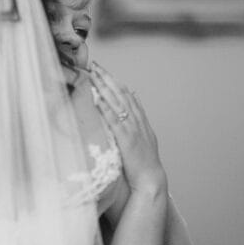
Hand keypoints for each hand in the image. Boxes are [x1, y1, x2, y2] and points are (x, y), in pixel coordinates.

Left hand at [89, 62, 166, 196]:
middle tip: (94, 65)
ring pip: (117, 103)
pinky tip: (97, 98)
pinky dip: (105, 108)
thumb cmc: (144, 162)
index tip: (103, 70)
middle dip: (107, 78)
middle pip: (120, 94)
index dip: (114, 81)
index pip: (127, 94)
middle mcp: (136, 121)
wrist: (151, 179)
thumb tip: (134, 96)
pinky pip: (113, 120)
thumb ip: (139, 117)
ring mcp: (132, 129)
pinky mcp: (126, 139)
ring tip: (93, 75)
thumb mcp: (144, 135)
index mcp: (140, 120)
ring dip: (104, 87)